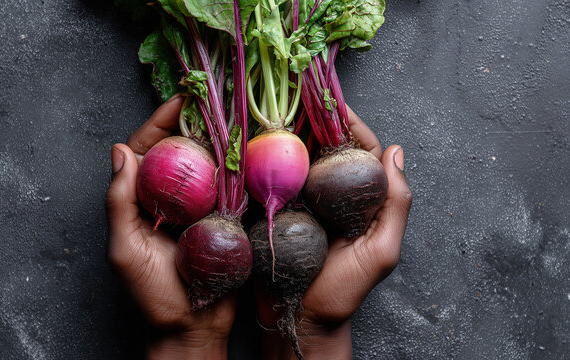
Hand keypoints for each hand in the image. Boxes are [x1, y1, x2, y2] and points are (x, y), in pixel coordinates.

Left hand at [106, 95, 235, 359]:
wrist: (193, 327)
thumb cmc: (154, 295)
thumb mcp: (125, 250)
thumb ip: (119, 203)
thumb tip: (120, 152)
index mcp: (141, 200)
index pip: (147, 150)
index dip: (161, 122)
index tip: (180, 100)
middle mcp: (170, 197)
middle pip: (180, 150)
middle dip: (194, 123)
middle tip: (215, 99)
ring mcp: (199, 207)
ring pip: (208, 164)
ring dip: (219, 140)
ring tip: (235, 116)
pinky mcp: (224, 218)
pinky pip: (231, 187)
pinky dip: (238, 168)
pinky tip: (251, 151)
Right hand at [257, 106, 412, 358]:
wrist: (299, 320)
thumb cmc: (343, 291)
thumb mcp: (380, 251)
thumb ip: (395, 205)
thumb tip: (395, 151)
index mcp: (360, 200)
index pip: (360, 151)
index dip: (350, 124)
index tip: (333, 100)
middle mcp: (330, 195)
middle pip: (324, 149)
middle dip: (313, 121)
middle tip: (296, 94)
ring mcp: (300, 202)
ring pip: (295, 159)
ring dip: (286, 134)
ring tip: (272, 109)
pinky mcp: (273, 211)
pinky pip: (269, 180)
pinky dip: (261, 160)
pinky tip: (250, 141)